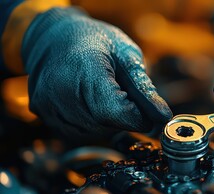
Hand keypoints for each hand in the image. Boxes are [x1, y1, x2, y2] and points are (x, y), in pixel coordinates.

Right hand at [22, 8, 171, 137]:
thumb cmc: (95, 41)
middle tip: (125, 93)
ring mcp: (49, 107)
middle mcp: (60, 93)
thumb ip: (145, 89)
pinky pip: (82, 132)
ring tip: (106, 93)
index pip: (116, 112)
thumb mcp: (127, 55)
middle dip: (126, 117)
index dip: (138, 117)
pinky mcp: (45, 117)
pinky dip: (95, 122)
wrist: (53, 37)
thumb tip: (163, 118)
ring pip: (96, 132)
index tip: (149, 109)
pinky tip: (93, 101)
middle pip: (108, 125)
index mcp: (83, 71)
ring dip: (110, 121)